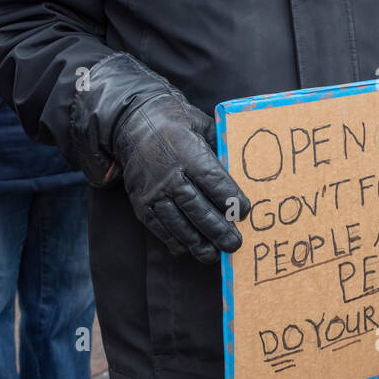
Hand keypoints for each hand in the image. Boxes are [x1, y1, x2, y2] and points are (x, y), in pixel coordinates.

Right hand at [73, 53, 249, 263]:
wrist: (133, 123)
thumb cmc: (176, 123)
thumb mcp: (202, 125)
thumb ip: (220, 147)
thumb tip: (242, 167)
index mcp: (188, 153)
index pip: (213, 181)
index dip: (230, 199)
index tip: (245, 212)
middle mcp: (170, 175)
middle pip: (197, 207)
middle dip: (218, 229)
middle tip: (234, 244)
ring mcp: (153, 191)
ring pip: (178, 222)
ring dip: (197, 242)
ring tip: (214, 255)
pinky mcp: (141, 202)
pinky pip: (158, 226)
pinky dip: (173, 240)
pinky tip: (187, 250)